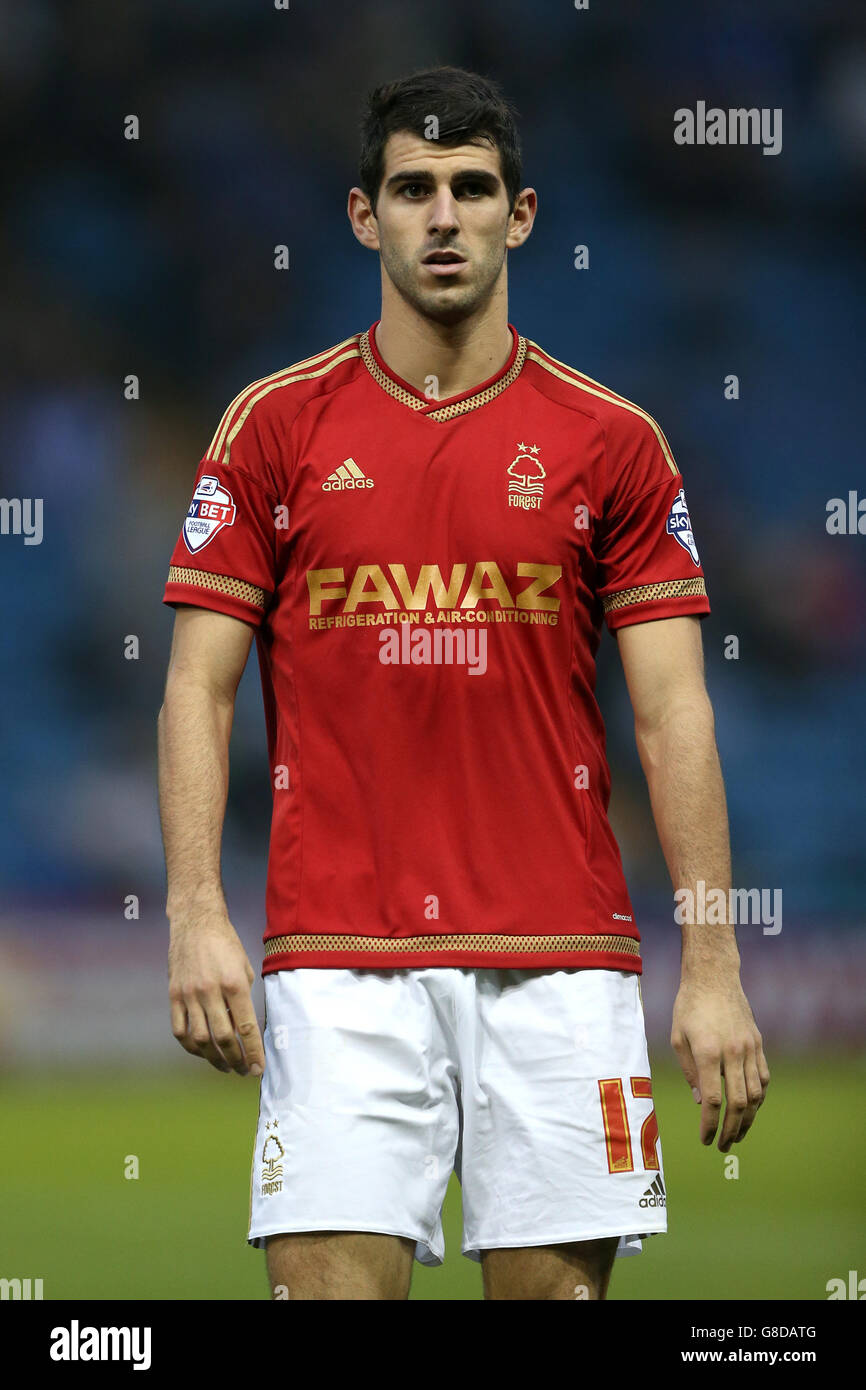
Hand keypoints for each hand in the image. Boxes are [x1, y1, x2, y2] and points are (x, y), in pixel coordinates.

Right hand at [168, 911, 265, 1076]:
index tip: (259, 1068)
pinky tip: (203, 1051)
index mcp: (234, 983)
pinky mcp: (174, 995)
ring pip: (200, 1039)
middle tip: (244, 1071)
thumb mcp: (245, 968)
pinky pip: (180, 1030)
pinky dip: (192, 1046)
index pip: (246, 1028)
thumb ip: (244, 999)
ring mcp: (189, 994)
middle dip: (236, 1060)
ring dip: (214, 1059)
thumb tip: (246, 1031)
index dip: (253, 1052)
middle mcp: (210, 991)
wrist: (196, 923)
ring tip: (226, 1067)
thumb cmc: (226, 945)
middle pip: (223, 1038)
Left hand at [671, 975, 768, 1150]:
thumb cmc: (689, 1007)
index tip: (705, 1139)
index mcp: (708, 1052)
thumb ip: (690, 1072)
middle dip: (731, 1130)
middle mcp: (733, 1053)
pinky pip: (764, 1078)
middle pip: (738, 1103)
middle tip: (723, 1146)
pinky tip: (750, 1109)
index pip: (714, 1100)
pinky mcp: (758, 1044)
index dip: (710, 1124)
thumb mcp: (678, 1038)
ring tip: (738, 1134)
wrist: (714, 978)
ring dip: (748, 1119)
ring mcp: (749, 1048)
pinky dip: (759, 1098)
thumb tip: (703, 1102)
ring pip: (756, 1094)